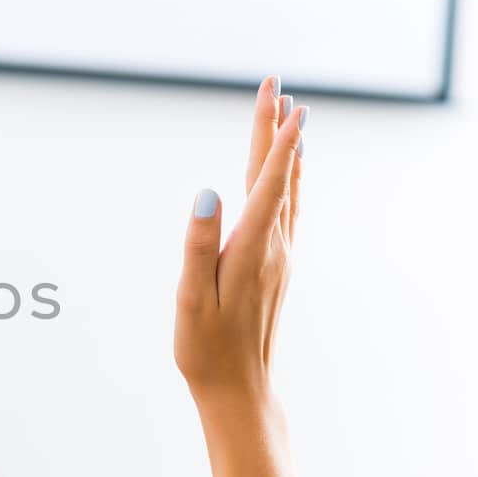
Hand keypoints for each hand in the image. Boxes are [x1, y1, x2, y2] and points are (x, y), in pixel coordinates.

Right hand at [175, 77, 303, 400]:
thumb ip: (198, 243)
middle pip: (278, 176)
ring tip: (286, 115)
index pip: (267, 181)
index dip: (275, 138)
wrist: (238, 390)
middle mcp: (274, 247)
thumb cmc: (206, 347)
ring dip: (285, 150)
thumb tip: (208, 191)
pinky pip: (285, 209)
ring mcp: (278, 256)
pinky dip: (285, 179)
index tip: (283, 99)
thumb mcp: (191, 297)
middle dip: (276, 128)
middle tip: (275, 86)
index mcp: (252, 248)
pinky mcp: (274, 267)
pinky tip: (285, 173)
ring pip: (285, 189)